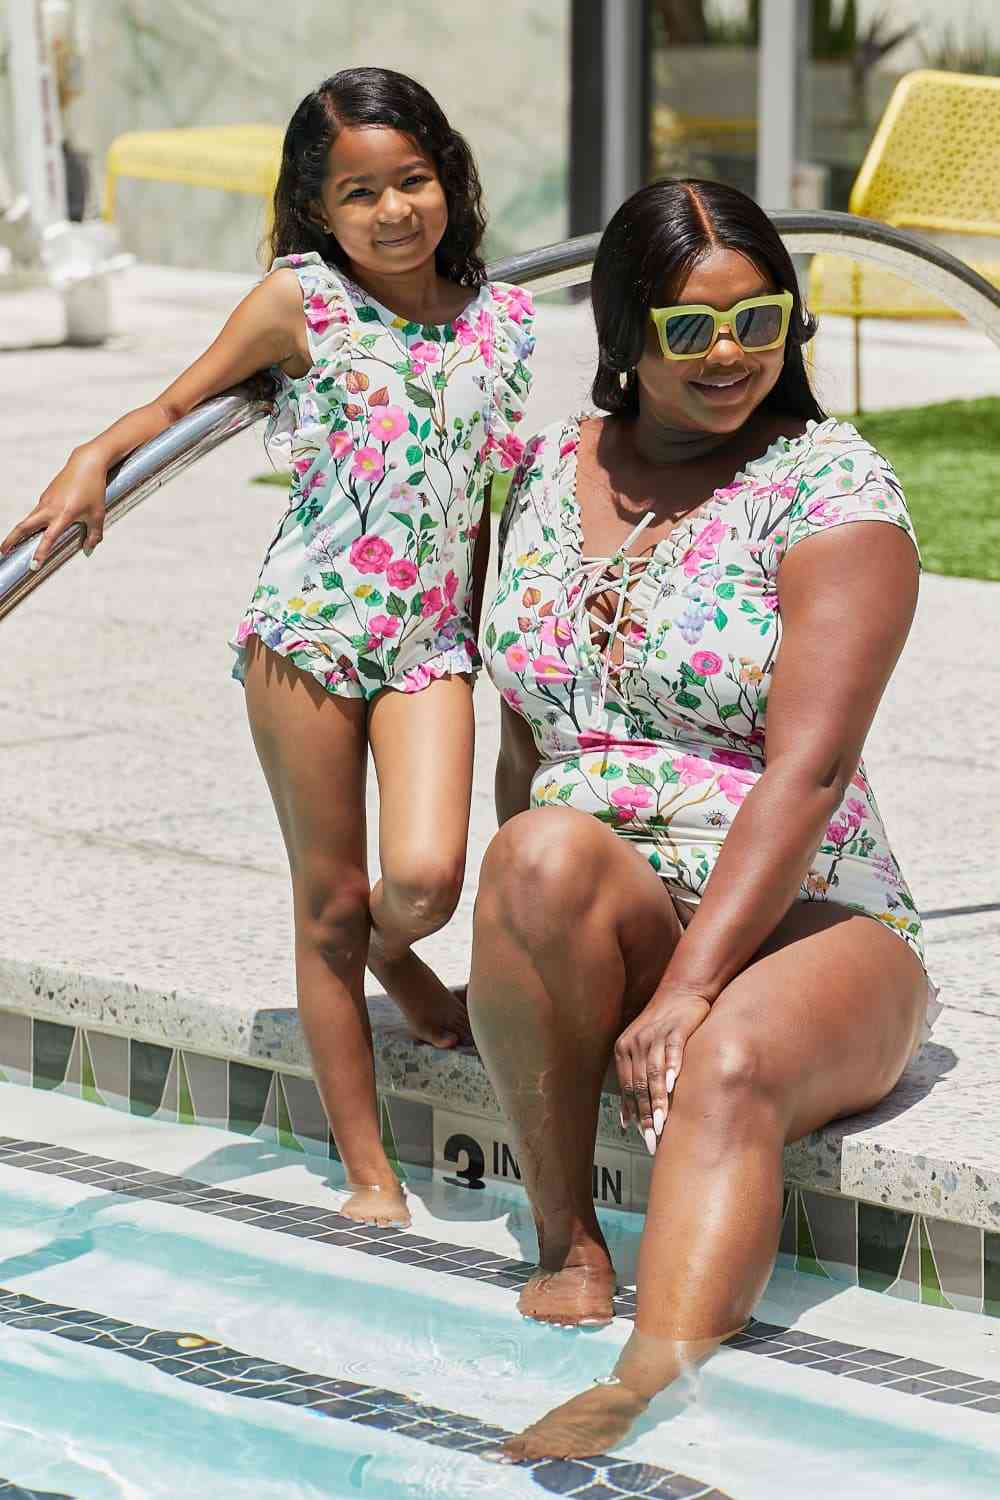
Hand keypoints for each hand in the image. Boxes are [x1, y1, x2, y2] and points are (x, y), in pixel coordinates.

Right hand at [1, 448, 108, 566]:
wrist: (86, 464)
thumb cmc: (94, 489)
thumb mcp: (98, 515)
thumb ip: (94, 534)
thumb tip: (88, 549)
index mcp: (63, 515)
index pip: (48, 538)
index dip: (40, 553)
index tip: (33, 566)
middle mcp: (50, 508)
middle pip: (24, 526)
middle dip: (11, 540)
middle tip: (4, 552)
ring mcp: (45, 501)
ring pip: (29, 519)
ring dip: (20, 532)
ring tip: (15, 544)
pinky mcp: (46, 495)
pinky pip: (38, 512)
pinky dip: (33, 522)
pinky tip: (38, 529)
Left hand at [614, 986, 711, 1152]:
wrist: (682, 991)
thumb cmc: (663, 1025)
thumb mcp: (643, 1050)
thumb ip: (635, 1080)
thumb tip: (627, 1119)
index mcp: (624, 1049)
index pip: (627, 1087)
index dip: (634, 1113)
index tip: (641, 1136)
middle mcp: (635, 1042)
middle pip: (639, 1084)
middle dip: (646, 1114)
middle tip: (652, 1138)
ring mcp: (655, 1035)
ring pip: (653, 1072)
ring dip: (658, 1100)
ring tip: (662, 1122)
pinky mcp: (676, 1028)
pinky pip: (673, 1051)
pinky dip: (673, 1069)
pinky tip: (675, 1086)